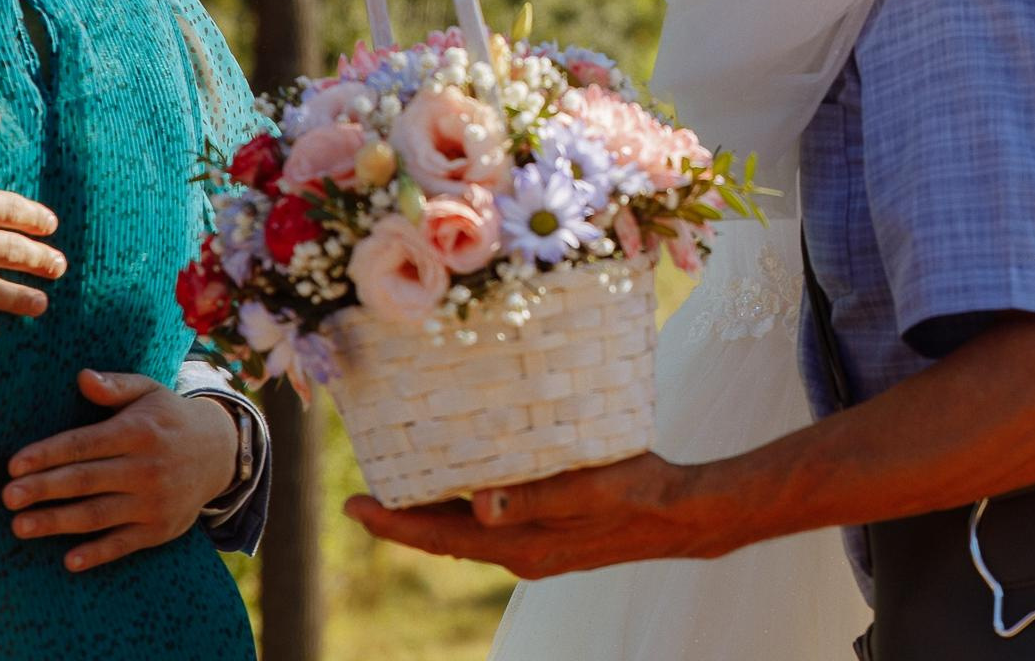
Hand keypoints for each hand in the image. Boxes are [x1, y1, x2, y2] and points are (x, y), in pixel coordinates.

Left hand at [5, 370, 239, 571]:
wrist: (220, 452)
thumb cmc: (169, 419)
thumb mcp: (150, 392)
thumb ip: (116, 386)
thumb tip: (82, 377)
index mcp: (140, 432)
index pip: (85, 444)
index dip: (48, 454)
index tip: (14, 464)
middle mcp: (148, 467)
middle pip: (87, 480)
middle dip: (44, 489)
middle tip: (8, 496)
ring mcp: (155, 500)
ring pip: (98, 514)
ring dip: (57, 522)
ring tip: (20, 526)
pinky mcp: (160, 528)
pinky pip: (124, 544)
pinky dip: (98, 553)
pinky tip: (69, 561)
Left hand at [346, 453, 718, 577]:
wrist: (681, 516)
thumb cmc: (638, 495)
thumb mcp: (585, 490)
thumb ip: (533, 498)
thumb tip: (478, 505)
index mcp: (520, 547)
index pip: (440, 537)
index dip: (393, 523)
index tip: (353, 507)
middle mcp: (520, 554)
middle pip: (446, 536)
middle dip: (405, 515)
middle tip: (367, 487)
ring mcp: (536, 548)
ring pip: (469, 531)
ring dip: (436, 509)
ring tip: (405, 481)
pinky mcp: (552, 537)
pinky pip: (494, 524)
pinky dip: (469, 505)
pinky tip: (469, 482)